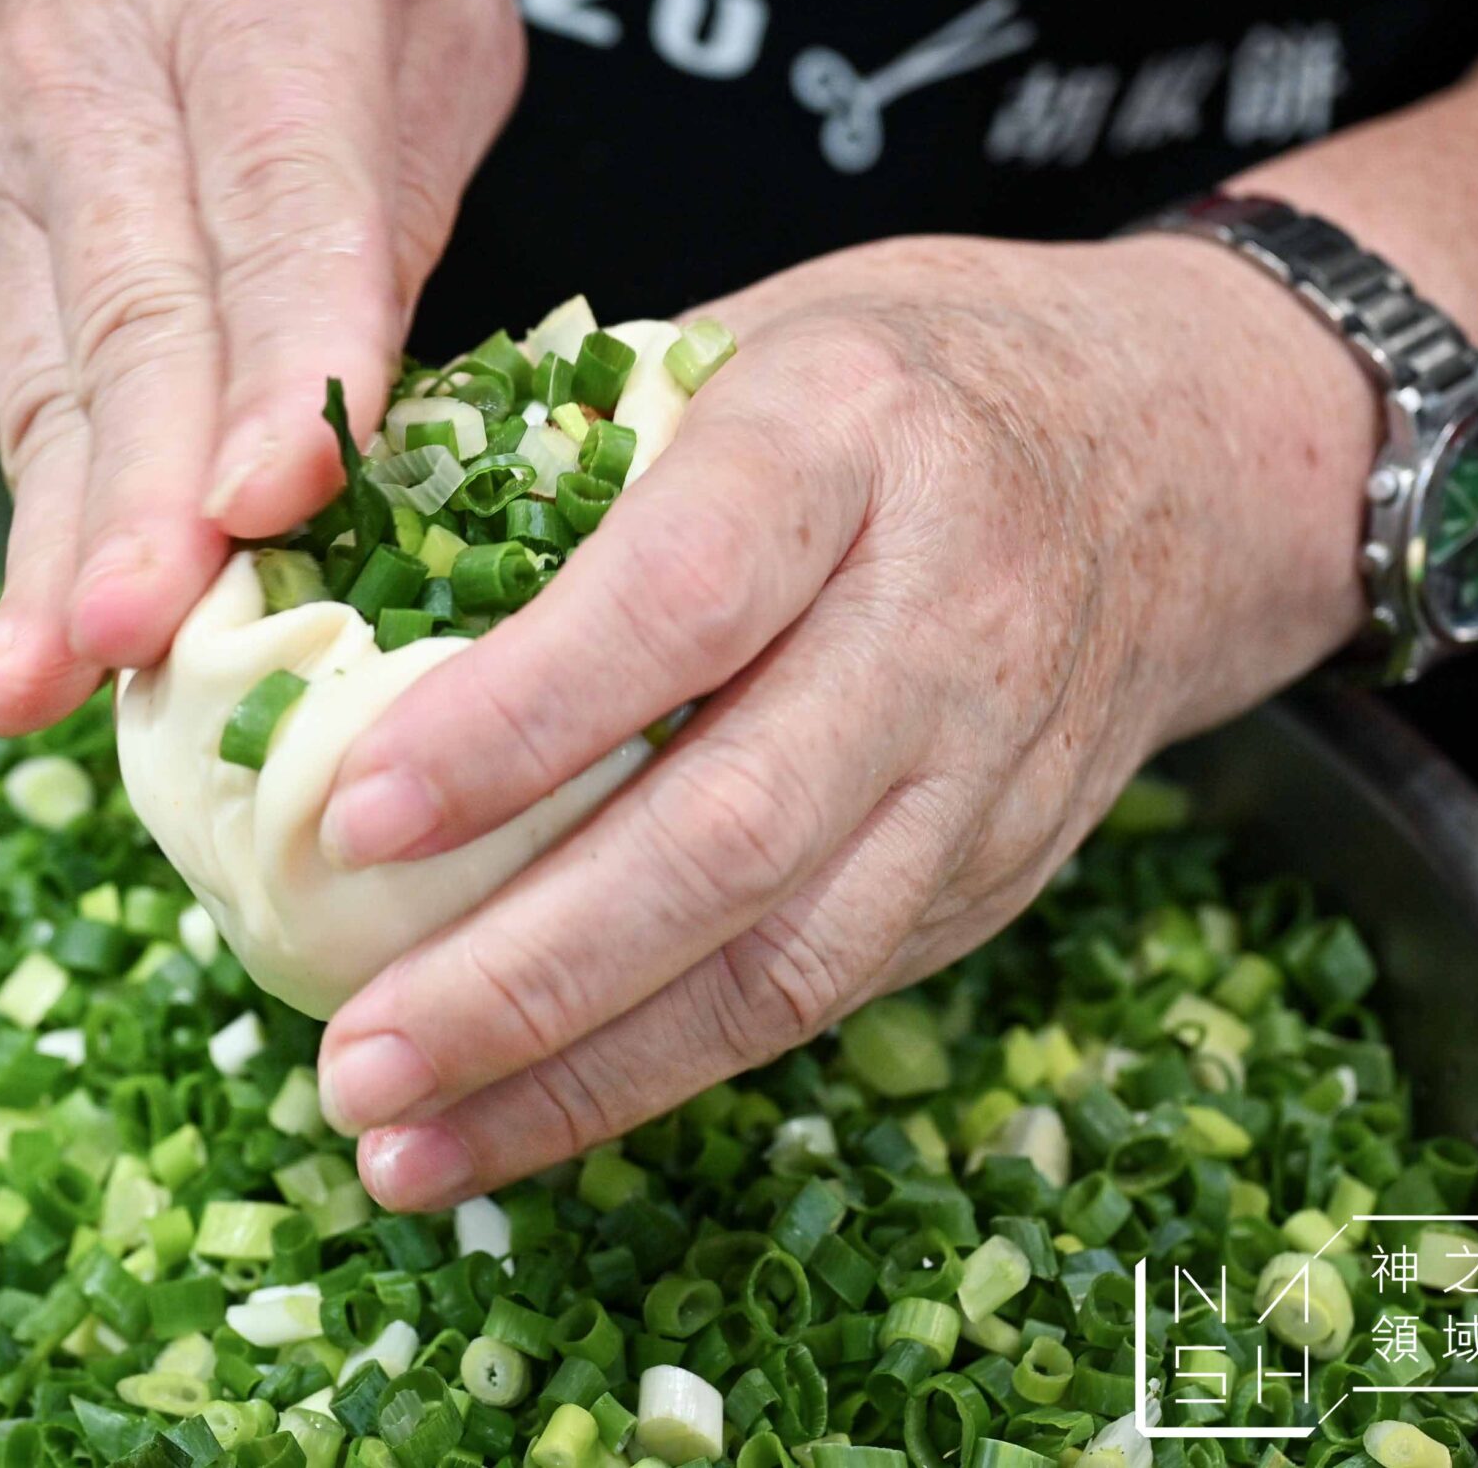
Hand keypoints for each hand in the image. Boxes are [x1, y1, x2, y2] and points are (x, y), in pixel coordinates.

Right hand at [0, 0, 522, 735]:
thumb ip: (407, 172)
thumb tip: (379, 402)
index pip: (275, 189)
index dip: (283, 352)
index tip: (282, 498)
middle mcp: (104, 80)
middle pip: (134, 308)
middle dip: (144, 488)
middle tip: (145, 629)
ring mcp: (18, 178)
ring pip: (53, 382)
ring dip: (56, 546)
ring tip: (45, 681)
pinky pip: (19, 415)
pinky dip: (27, 544)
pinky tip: (21, 666)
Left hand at [309, 233, 1381, 1208]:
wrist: (1182, 448)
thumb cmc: (897, 380)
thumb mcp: (736, 331)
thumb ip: (548, 434)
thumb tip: (295, 536)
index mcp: (844, 435)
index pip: (675, 598)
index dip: (516, 721)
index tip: (351, 815)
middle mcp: (937, 615)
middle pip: (729, 831)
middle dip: (525, 972)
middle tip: (349, 1059)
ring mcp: (982, 768)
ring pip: (783, 962)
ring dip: (579, 1076)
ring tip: (405, 1146)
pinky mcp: (991, 872)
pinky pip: (819, 997)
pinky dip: (658, 1074)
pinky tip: (519, 1119)